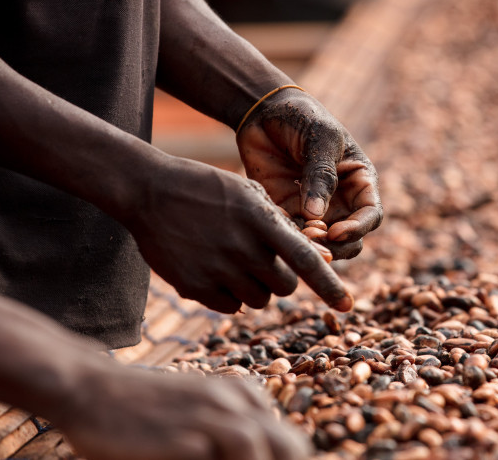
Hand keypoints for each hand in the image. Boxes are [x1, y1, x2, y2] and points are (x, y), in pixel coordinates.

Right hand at [60, 362, 309, 459]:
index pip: (291, 443)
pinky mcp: (174, 434)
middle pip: (287, 445)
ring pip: (251, 442)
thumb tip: (267, 454)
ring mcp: (202, 415)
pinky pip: (207, 457)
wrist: (92, 388)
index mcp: (242, 396)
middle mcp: (229, 401)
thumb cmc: (148, 411)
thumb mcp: (200, 411)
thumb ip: (230, 430)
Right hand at [125, 156, 352, 312]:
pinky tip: (216, 269)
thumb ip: (283, 225)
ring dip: (257, 287)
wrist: (149, 191)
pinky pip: (231, 308)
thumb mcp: (250, 193)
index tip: (347, 306)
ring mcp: (216, 269)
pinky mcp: (194, 286)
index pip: (305, 260)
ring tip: (237, 260)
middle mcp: (242, 248)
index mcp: (261, 220)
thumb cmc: (209, 189)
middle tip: (264, 259)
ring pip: (259, 300)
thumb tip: (321, 257)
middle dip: (283, 278)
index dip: (329, 285)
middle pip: (285, 286)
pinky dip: (230, 296)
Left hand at [236, 88, 381, 259]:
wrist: (266, 110)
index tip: (337, 232)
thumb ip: (322, 176)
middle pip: (349, 239)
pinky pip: (290, 232)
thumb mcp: (321, 139)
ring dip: (310, 246)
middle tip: (312, 237)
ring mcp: (313, 209)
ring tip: (296, 236)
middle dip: (334, 245)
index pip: (370, 215)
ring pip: (320, 242)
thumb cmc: (304, 117)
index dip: (358, 228)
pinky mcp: (286, 211)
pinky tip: (275, 223)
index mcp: (359, 182)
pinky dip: (286, 235)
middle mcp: (340, 201)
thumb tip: (316, 215)